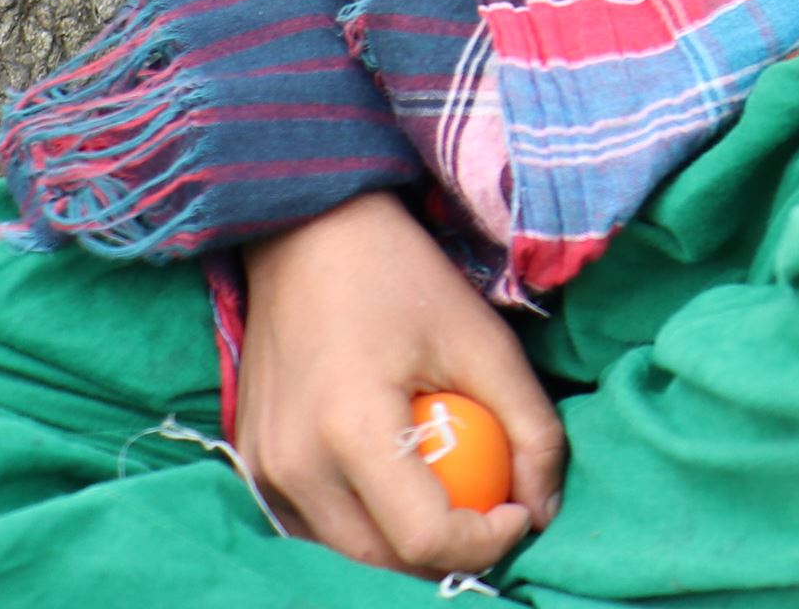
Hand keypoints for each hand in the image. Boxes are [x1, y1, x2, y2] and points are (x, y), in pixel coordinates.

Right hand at [236, 190, 567, 572]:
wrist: (307, 235)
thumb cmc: (403, 277)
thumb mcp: (483, 341)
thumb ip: (529, 426)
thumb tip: (546, 509)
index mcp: (350, 429)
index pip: (423, 538)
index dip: (485, 544)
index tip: (519, 511)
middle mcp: (294, 464)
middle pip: (381, 563)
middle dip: (447, 558)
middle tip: (490, 514)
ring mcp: (263, 469)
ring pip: (344, 555)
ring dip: (403, 551)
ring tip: (450, 503)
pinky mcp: (252, 465)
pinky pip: (313, 529)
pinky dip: (362, 527)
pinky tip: (399, 489)